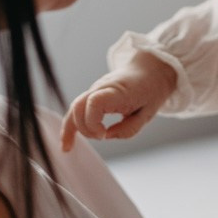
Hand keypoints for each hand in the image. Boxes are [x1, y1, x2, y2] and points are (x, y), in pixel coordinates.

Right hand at [60, 52, 176, 151]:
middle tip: (101, 137)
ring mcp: (95, 89)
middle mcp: (102, 87)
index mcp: (117, 91)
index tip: (104, 134)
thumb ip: (127, 129)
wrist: (150, 70)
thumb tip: (107, 136)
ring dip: (71, 127)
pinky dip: (71, 123)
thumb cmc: (150, 90)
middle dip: (84, 128)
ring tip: (68, 147)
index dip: (93, 122)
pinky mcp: (93, 94)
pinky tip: (67, 140)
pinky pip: (77, 108)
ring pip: (74, 107)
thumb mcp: (147, 114)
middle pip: (79, 106)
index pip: (94, 102)